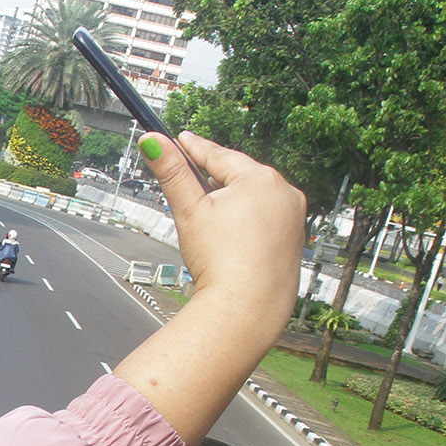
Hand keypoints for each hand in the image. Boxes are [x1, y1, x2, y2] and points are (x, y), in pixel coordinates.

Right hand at [150, 130, 303, 343]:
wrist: (247, 306)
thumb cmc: (221, 260)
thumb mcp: (189, 209)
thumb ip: (171, 171)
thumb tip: (151, 140)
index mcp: (261, 178)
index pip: (219, 155)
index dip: (195, 148)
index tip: (182, 139)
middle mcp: (285, 193)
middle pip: (239, 177)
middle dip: (214, 180)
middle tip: (191, 184)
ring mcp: (293, 218)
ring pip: (254, 199)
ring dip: (231, 202)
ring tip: (209, 219)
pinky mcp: (294, 240)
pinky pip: (266, 220)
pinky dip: (247, 222)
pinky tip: (231, 238)